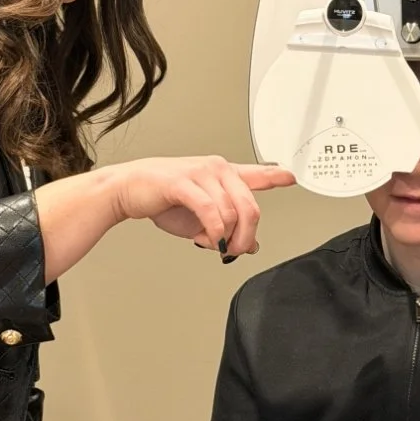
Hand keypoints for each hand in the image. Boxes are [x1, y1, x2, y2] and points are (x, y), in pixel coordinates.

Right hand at [111, 156, 295, 255]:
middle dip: (246, 236)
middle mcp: (216, 169)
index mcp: (223, 173)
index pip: (256, 173)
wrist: (129, 189)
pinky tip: (210, 239)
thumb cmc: (164, 199)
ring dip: (226, 238)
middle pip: (250, 207)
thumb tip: (251, 246)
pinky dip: (214, 230)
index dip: (275, 176)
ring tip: (214, 245)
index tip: (290, 178)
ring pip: (232, 213)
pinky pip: (211, 210)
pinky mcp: (184, 182)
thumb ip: (227, 228)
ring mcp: (201, 173)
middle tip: (235, 251)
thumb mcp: (201, 219)